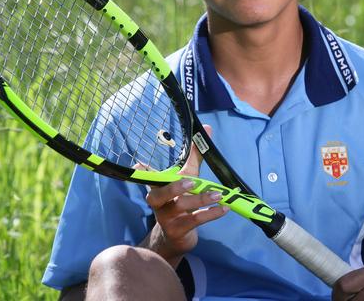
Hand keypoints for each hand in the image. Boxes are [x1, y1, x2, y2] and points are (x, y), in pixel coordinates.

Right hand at [139, 125, 228, 266]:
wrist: (177, 236)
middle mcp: (158, 202)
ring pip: (182, 207)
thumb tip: (206, 128)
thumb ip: (195, 154)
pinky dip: (211, 214)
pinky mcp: (177, 231)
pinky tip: (224, 208)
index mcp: (158, 187)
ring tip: (218, 194)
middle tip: (191, 181)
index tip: (139, 165)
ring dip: (202, 200)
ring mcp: (166, 217)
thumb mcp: (187, 176)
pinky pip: (195, 221)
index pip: (148, 177)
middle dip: (175, 187)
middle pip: (161, 194)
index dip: (144, 171)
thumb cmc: (181, 200)